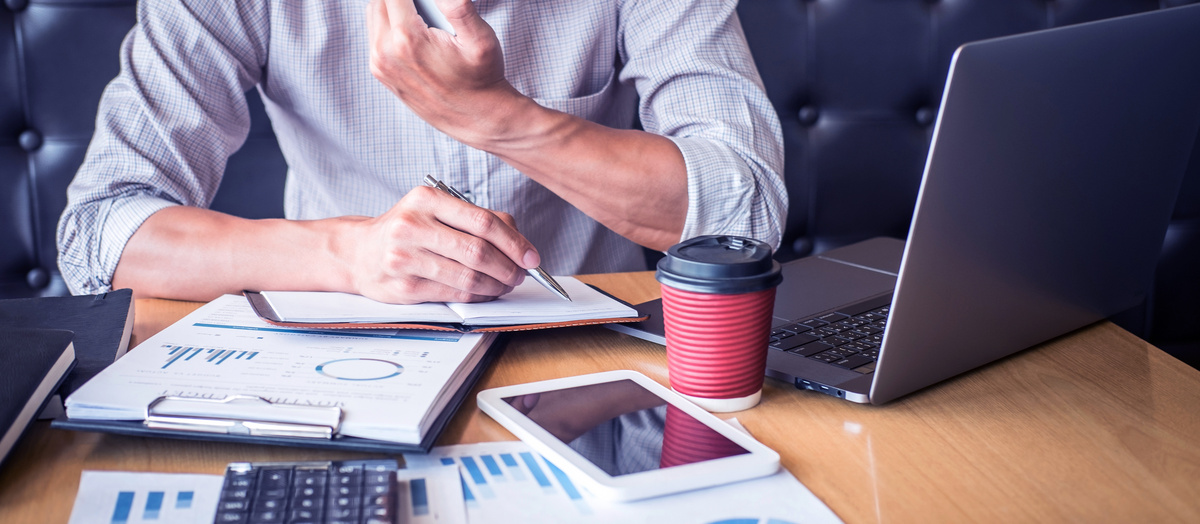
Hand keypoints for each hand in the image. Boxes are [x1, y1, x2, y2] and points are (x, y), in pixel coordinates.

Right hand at [347, 185, 536, 303]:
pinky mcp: (404, 286)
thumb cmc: (406, 230)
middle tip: (520, 274)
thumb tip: (519, 242)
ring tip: (505, 284)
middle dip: (509, 267)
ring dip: (496, 285)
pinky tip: (486, 292)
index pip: (483, 221)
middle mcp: (412, 225)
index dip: (514, 242)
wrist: (358, 252)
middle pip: (478, 251)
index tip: (531, 256)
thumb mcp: (435, 211)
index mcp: (425, 199)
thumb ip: (476, 219)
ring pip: (468, 276)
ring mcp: (405, 257)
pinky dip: (478, 296)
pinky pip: (453, 293)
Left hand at [366, 0, 524, 145]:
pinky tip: (414, 29)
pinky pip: (376, 37)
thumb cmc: (482, 78)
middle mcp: (386, 53)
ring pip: (374, 17)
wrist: (477, 119)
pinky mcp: (382, 74)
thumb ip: (459, 7)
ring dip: (392, 7)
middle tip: (424, 5)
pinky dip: (390, 25)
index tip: (427, 3)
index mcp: (407, 39)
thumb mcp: (481, 39)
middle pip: (379, 2)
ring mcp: (380, 66)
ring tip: (419, 11)